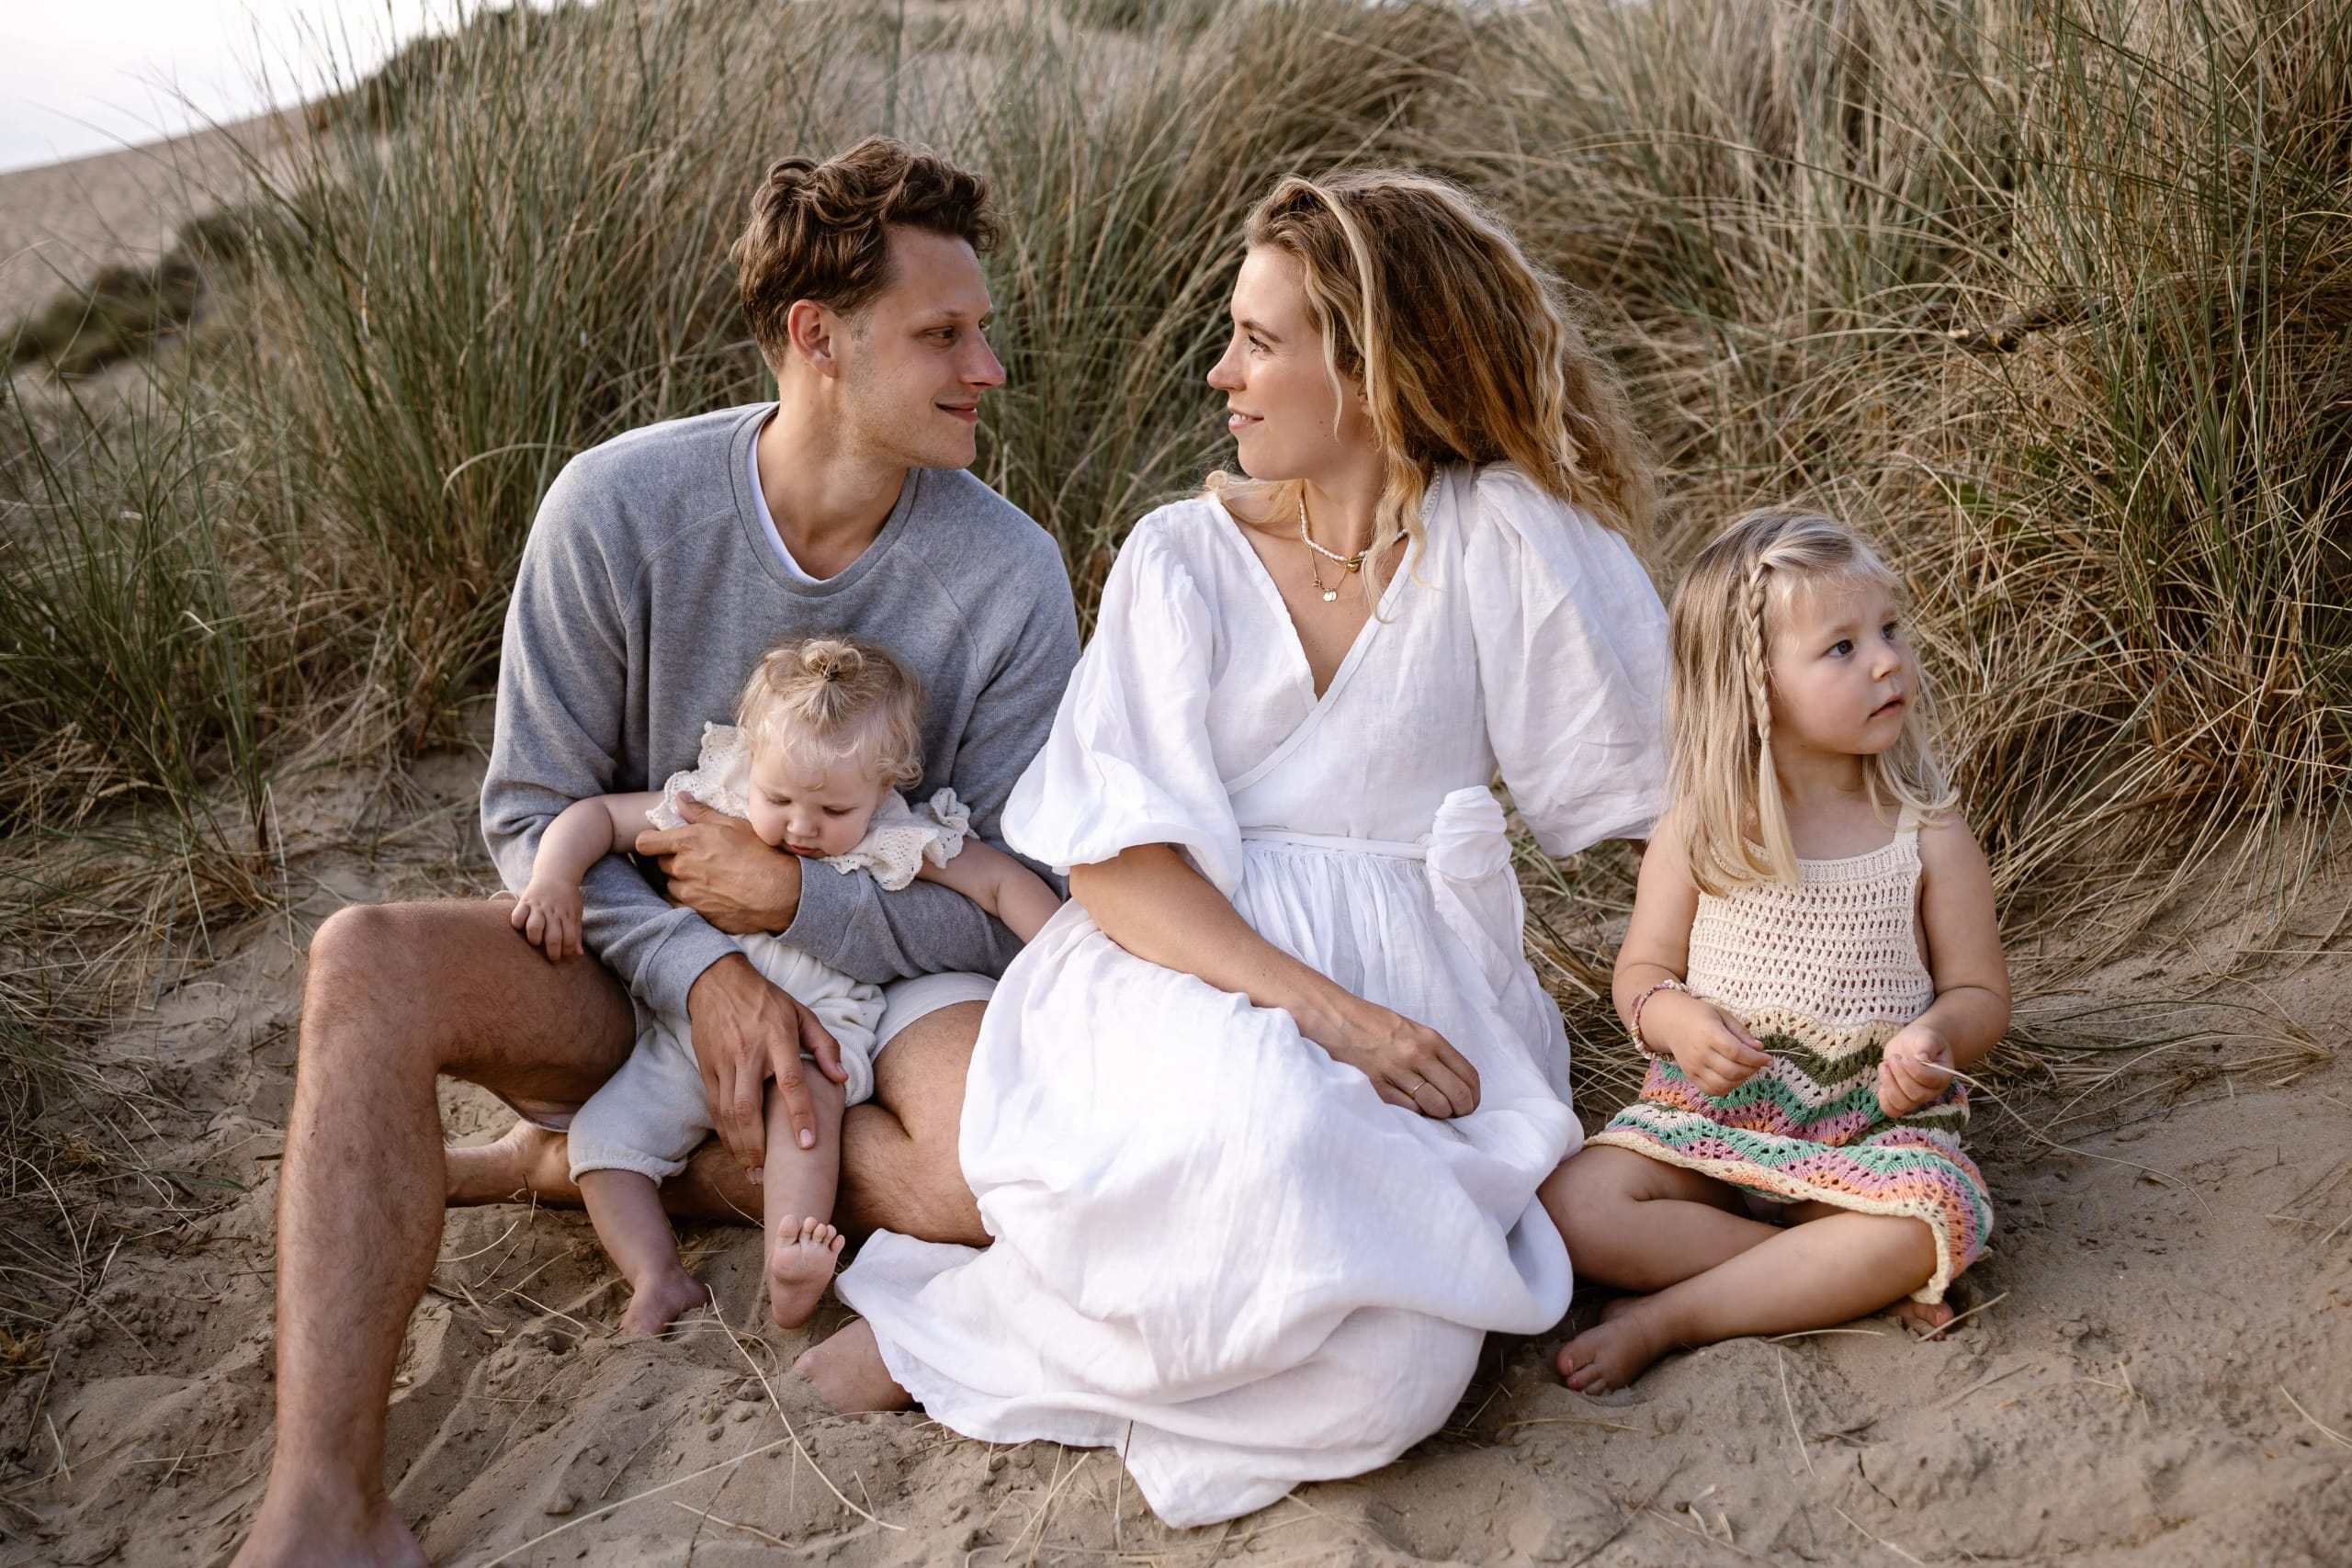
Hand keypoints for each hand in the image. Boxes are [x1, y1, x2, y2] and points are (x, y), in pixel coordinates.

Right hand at [508, 881, 582, 960]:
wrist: (557, 872)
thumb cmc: (567, 897)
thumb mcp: (576, 912)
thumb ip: (576, 933)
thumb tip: (578, 953)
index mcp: (568, 915)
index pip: (570, 938)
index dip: (567, 950)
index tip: (564, 953)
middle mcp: (553, 912)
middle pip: (553, 937)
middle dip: (552, 952)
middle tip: (552, 956)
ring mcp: (538, 907)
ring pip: (534, 927)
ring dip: (535, 939)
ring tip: (536, 942)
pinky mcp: (525, 901)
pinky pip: (518, 915)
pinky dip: (518, 924)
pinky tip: (521, 927)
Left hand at [636, 796, 800, 934]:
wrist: (778, 892)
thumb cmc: (759, 854)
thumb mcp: (733, 824)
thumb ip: (700, 812)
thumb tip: (680, 799)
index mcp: (688, 841)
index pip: (644, 843)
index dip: (650, 841)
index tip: (660, 841)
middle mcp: (682, 868)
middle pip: (660, 863)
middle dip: (673, 859)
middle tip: (696, 858)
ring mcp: (687, 893)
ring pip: (671, 884)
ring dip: (681, 880)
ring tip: (706, 877)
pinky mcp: (696, 913)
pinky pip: (679, 904)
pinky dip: (687, 899)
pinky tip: (707, 893)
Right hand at [686, 953, 845, 1178]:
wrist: (716, 983)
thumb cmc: (767, 1000)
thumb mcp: (802, 1014)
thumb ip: (825, 1047)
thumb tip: (841, 1079)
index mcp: (777, 1039)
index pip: (790, 1083)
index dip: (800, 1115)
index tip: (808, 1144)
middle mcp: (748, 1054)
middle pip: (750, 1108)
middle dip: (759, 1146)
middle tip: (770, 1175)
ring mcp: (724, 1063)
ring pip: (728, 1114)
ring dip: (739, 1147)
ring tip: (753, 1172)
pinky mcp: (707, 1069)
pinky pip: (714, 1108)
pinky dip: (724, 1133)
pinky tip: (736, 1152)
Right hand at [1314, 996, 1480, 1117]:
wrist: (1340, 1021)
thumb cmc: (1377, 1025)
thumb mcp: (1414, 1030)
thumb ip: (1435, 1053)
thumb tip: (1455, 1083)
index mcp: (1431, 1039)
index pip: (1467, 1074)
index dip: (1474, 1095)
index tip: (1470, 1103)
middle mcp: (1419, 1054)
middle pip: (1457, 1093)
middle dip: (1461, 1110)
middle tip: (1456, 1114)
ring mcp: (1398, 1071)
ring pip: (1436, 1105)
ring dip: (1439, 1114)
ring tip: (1434, 1113)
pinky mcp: (1379, 1085)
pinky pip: (1409, 1109)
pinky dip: (1415, 1114)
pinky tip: (1413, 1109)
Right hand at [1646, 991, 1770, 1095]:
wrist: (1671, 1022)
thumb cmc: (1700, 1015)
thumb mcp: (1722, 1015)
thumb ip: (1741, 1032)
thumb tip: (1759, 1048)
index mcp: (1709, 1033)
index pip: (1737, 1052)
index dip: (1756, 1059)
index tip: (1768, 1059)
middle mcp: (1700, 1052)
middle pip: (1732, 1071)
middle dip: (1752, 1070)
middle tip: (1758, 1063)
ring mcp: (1694, 1066)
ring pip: (1723, 1085)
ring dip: (1741, 1080)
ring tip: (1746, 1070)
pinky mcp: (1690, 1076)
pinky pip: (1711, 1090)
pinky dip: (1727, 1088)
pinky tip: (1733, 1077)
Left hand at [1878, 1022, 1955, 1118]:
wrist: (1915, 1044)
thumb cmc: (1924, 1040)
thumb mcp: (1928, 1037)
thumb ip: (1927, 1045)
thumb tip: (1922, 1057)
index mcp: (1943, 1076)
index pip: (1930, 1081)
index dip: (1915, 1071)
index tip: (1904, 1058)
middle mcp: (1932, 1091)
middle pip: (1915, 1095)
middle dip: (1900, 1075)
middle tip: (1894, 1057)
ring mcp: (1916, 1098)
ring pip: (1902, 1104)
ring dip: (1889, 1084)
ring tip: (1884, 1065)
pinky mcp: (1901, 1099)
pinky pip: (1892, 1110)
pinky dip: (1883, 1098)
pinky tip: (1883, 1078)